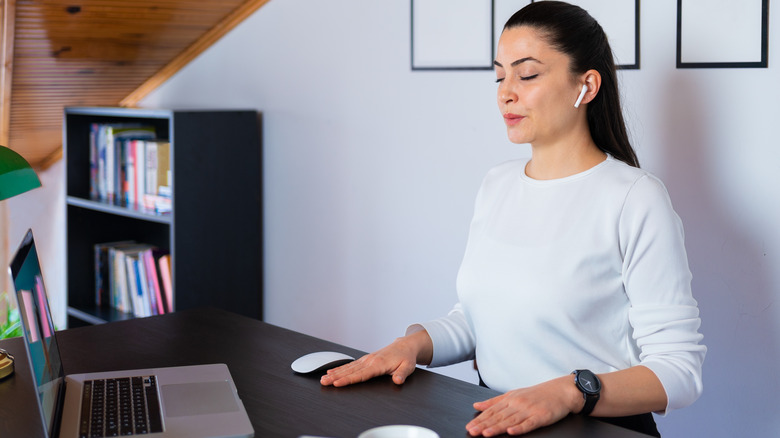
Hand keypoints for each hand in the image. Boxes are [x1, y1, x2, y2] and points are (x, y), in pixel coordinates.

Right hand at [320, 330, 431, 386]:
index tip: (337, 383)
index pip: (361, 374)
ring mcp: (366, 359)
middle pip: (350, 371)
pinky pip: (350, 365)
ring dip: (335, 373)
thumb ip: (401, 375)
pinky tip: (332, 371)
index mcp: (379, 364)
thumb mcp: (408, 367)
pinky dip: (340, 368)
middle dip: (336, 377)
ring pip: (348, 367)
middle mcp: (370, 360)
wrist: (404, 346)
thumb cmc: (406, 358)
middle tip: (324, 382)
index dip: (348, 380)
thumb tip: (397, 380)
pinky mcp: (365, 360)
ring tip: (324, 378)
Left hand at [466, 376, 582, 435]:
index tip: (470, 426)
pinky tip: (511, 432)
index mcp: (510, 399)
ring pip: (510, 421)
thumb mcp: (514, 394)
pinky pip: (529, 423)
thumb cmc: (538, 394)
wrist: (561, 391)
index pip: (491, 411)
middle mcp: (517, 404)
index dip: (480, 419)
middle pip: (498, 416)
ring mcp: (529, 410)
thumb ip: (494, 401)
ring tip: (486, 434)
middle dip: (484, 425)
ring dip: (497, 428)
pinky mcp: (541, 416)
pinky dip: (520, 428)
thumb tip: (477, 405)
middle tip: (472, 431)